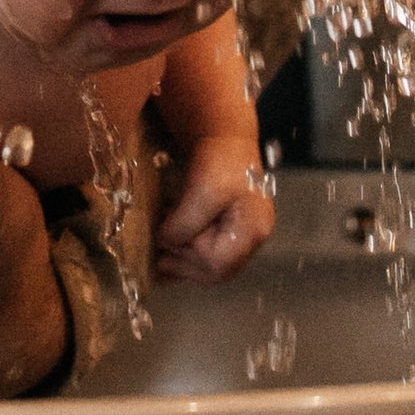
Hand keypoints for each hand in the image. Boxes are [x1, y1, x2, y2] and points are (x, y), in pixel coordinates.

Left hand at [156, 141, 274, 283]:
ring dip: (185, 264)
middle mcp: (254, 240)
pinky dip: (190, 262)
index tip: (168, 233)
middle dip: (185, 264)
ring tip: (163, 254)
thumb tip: (165, 244)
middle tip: (160, 251)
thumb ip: (185, 223)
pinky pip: (212, 260)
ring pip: (213, 270)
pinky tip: (171, 259)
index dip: (188, 253)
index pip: (216, 262)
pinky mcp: (232, 237)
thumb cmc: (219, 161)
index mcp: (253, 229)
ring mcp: (245, 240)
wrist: (227, 142)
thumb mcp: (201, 189)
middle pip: (216, 272)